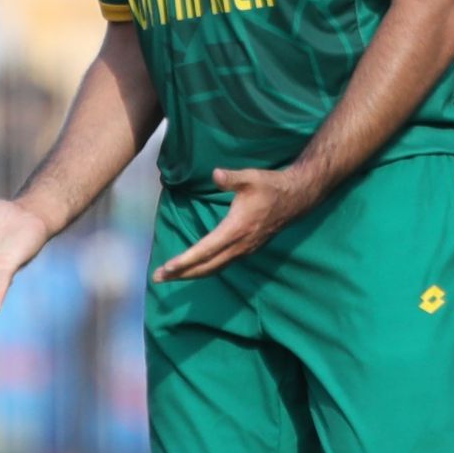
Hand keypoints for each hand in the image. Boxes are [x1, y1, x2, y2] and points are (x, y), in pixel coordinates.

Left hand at [152, 166, 324, 282]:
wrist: (296, 198)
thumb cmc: (270, 186)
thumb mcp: (251, 178)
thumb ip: (231, 178)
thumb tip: (216, 175)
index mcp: (236, 230)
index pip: (206, 250)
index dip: (186, 260)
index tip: (167, 267)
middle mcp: (240, 245)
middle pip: (206, 266)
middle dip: (181, 273)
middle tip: (157, 277)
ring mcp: (245, 250)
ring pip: (214, 268)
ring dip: (192, 274)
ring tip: (170, 277)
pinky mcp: (248, 250)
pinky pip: (222, 265)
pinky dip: (206, 269)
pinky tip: (196, 268)